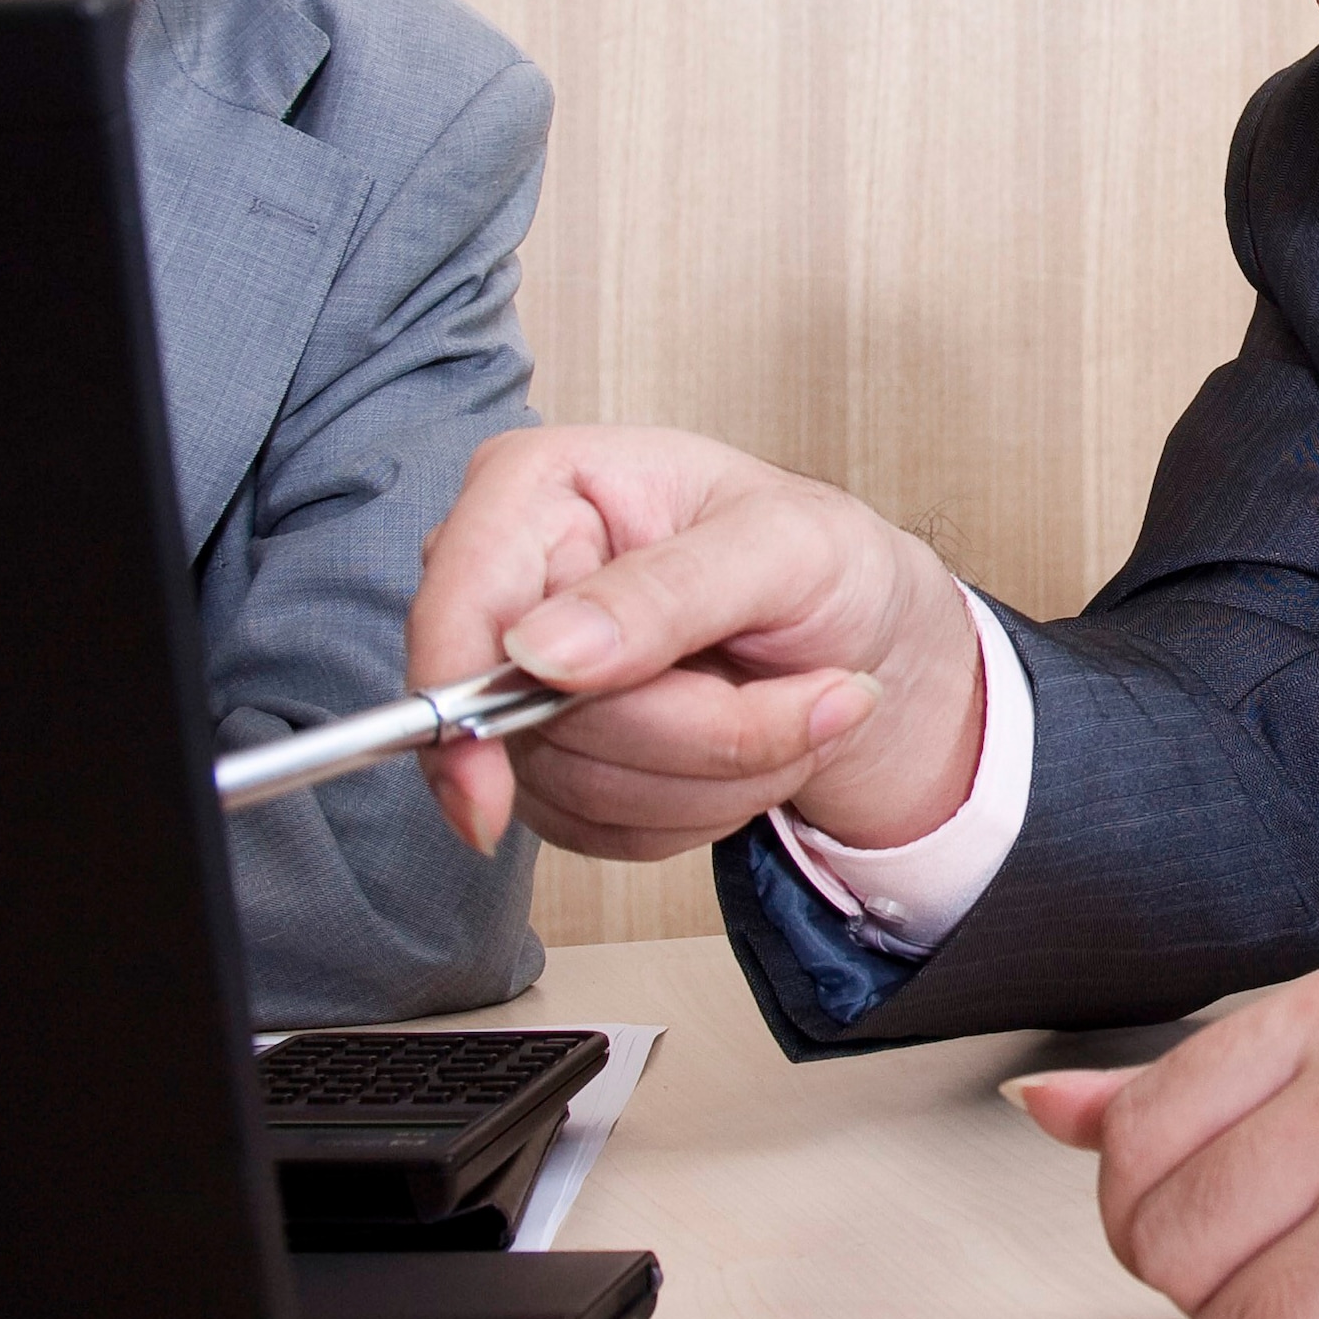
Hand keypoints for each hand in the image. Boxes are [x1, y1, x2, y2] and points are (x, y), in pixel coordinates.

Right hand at [404, 425, 988, 861]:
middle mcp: (512, 583)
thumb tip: (542, 650)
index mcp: (539, 489)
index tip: (487, 797)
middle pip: (530, 717)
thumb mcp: (787, 546)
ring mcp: (520, 683)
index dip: (458, 701)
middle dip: (692, 734)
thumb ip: (669, 589)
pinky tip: (748, 753)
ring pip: (570, 788)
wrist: (863, 638)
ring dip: (710, 778)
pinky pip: (594, 829)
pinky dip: (690, 811)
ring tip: (798, 713)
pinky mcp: (548, 764)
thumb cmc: (826, 561)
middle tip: (817, 699)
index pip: (454, 602)